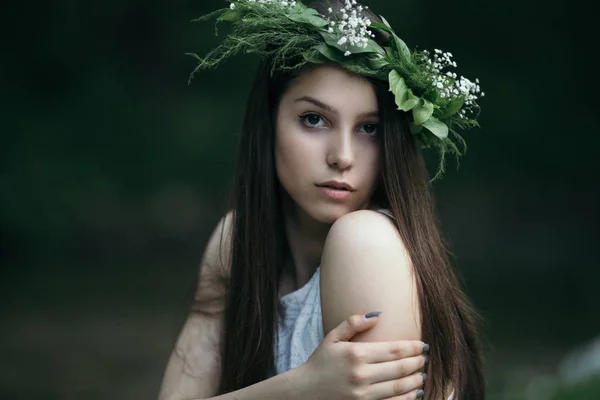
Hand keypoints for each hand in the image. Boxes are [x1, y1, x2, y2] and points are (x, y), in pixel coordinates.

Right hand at [295, 312, 427, 399]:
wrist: (305, 392)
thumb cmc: (320, 362)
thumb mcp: (332, 338)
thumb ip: (353, 323)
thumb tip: (378, 314)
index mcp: (356, 354)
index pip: (394, 350)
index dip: (412, 348)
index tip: (423, 346)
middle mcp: (361, 374)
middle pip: (400, 368)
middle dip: (418, 363)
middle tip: (426, 359)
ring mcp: (363, 394)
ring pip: (400, 388)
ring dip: (416, 381)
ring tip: (423, 375)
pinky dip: (407, 399)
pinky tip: (414, 393)